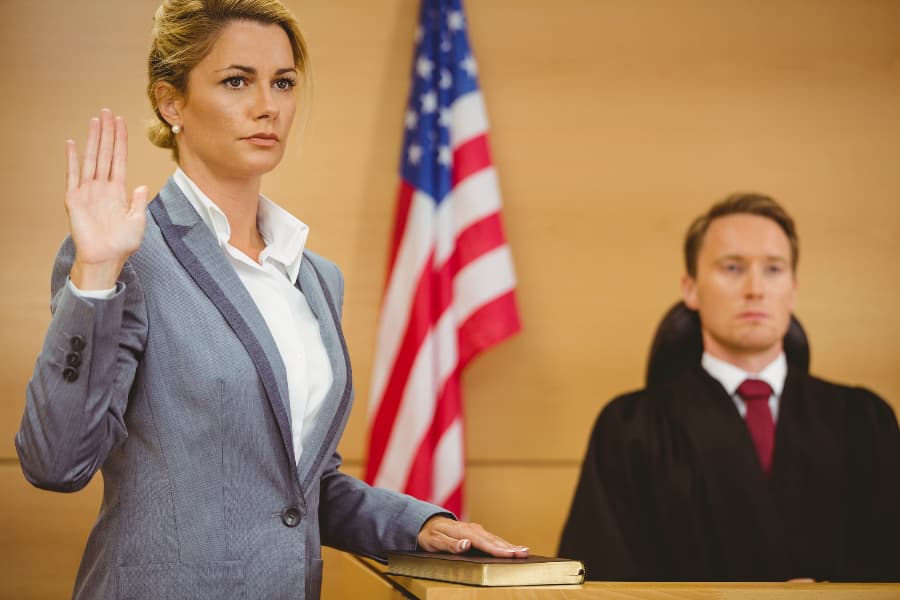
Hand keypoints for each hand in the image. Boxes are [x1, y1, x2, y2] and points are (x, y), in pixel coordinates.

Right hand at [65, 109, 150, 289]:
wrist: (106, 259)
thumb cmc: (122, 244)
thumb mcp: (138, 221)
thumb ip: (139, 202)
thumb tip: (143, 186)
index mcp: (118, 191)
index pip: (119, 159)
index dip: (120, 141)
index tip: (122, 123)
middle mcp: (103, 187)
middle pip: (105, 153)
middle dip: (108, 133)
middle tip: (108, 112)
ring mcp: (88, 191)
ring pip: (92, 159)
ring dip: (94, 140)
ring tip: (96, 120)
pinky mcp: (75, 199)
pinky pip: (73, 175)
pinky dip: (73, 160)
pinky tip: (72, 143)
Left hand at [417, 516, 528, 556]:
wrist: (426, 523)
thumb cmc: (430, 534)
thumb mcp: (434, 541)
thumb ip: (450, 544)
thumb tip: (466, 544)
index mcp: (464, 532)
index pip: (483, 542)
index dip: (498, 549)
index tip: (510, 554)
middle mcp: (472, 529)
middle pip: (493, 540)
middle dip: (509, 547)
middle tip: (525, 553)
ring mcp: (475, 530)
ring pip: (495, 539)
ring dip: (509, 545)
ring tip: (524, 551)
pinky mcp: (477, 533)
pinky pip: (492, 539)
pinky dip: (503, 543)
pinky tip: (511, 548)